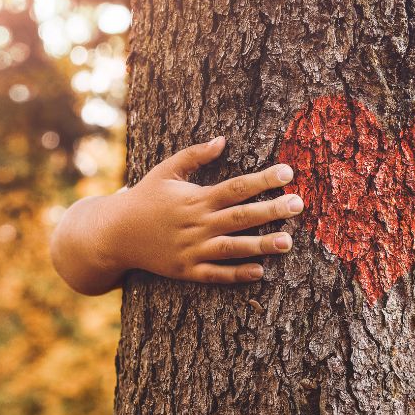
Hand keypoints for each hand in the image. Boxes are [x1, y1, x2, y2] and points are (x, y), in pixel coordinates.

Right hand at [50, 136, 304, 294]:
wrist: (114, 234)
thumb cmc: (145, 198)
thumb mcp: (166, 170)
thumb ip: (195, 155)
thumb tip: (223, 140)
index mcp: (195, 198)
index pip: (236, 187)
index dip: (263, 180)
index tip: (288, 172)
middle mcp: (197, 224)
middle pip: (241, 217)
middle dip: (272, 210)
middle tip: (299, 204)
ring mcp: (192, 249)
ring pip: (233, 248)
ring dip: (261, 245)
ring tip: (289, 242)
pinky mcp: (187, 271)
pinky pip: (215, 274)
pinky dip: (237, 274)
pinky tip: (261, 272)